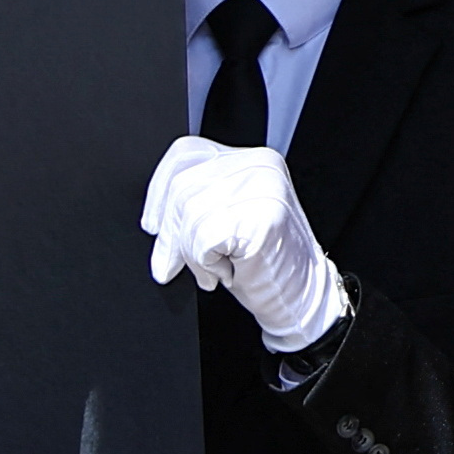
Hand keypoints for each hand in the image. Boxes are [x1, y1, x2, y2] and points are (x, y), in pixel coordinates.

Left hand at [141, 137, 347, 351]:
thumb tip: (156, 219)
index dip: (158, 190)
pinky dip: (206, 264)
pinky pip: (204, 239)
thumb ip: (197, 203)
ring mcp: (264, 187)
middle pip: (182, 187)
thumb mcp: (224, 222)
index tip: (152, 225)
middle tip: (171, 265)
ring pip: (190, 215)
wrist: (302, 298)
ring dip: (193, 255)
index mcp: (250, 159)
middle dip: (170, 234)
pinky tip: (230, 270)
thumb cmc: (264, 265)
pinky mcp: (263, 215)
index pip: (185, 154)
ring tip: (219, 267)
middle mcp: (258, 164)